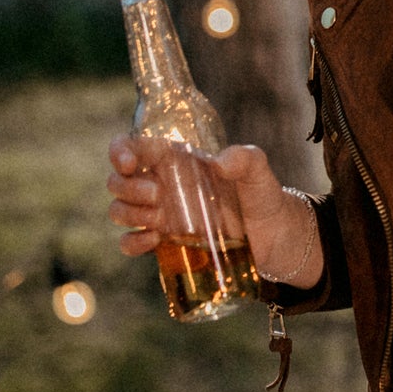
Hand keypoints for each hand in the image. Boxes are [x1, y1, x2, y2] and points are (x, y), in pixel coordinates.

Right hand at [106, 136, 321, 288]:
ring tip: (159, 220)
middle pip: (117, 181)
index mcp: (176, 161)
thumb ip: (245, 159)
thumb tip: (219, 163)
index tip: (129, 163)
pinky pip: (131, 243)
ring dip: (128, 214)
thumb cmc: (262, 195)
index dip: (119, 151)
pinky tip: (153, 241)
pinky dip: (132, 243)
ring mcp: (161, 215)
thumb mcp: (258, 171)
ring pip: (119, 211)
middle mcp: (162, 185)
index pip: (132, 147)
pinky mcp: (166, 243)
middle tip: (157, 195)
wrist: (274, 236)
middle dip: (127, 187)